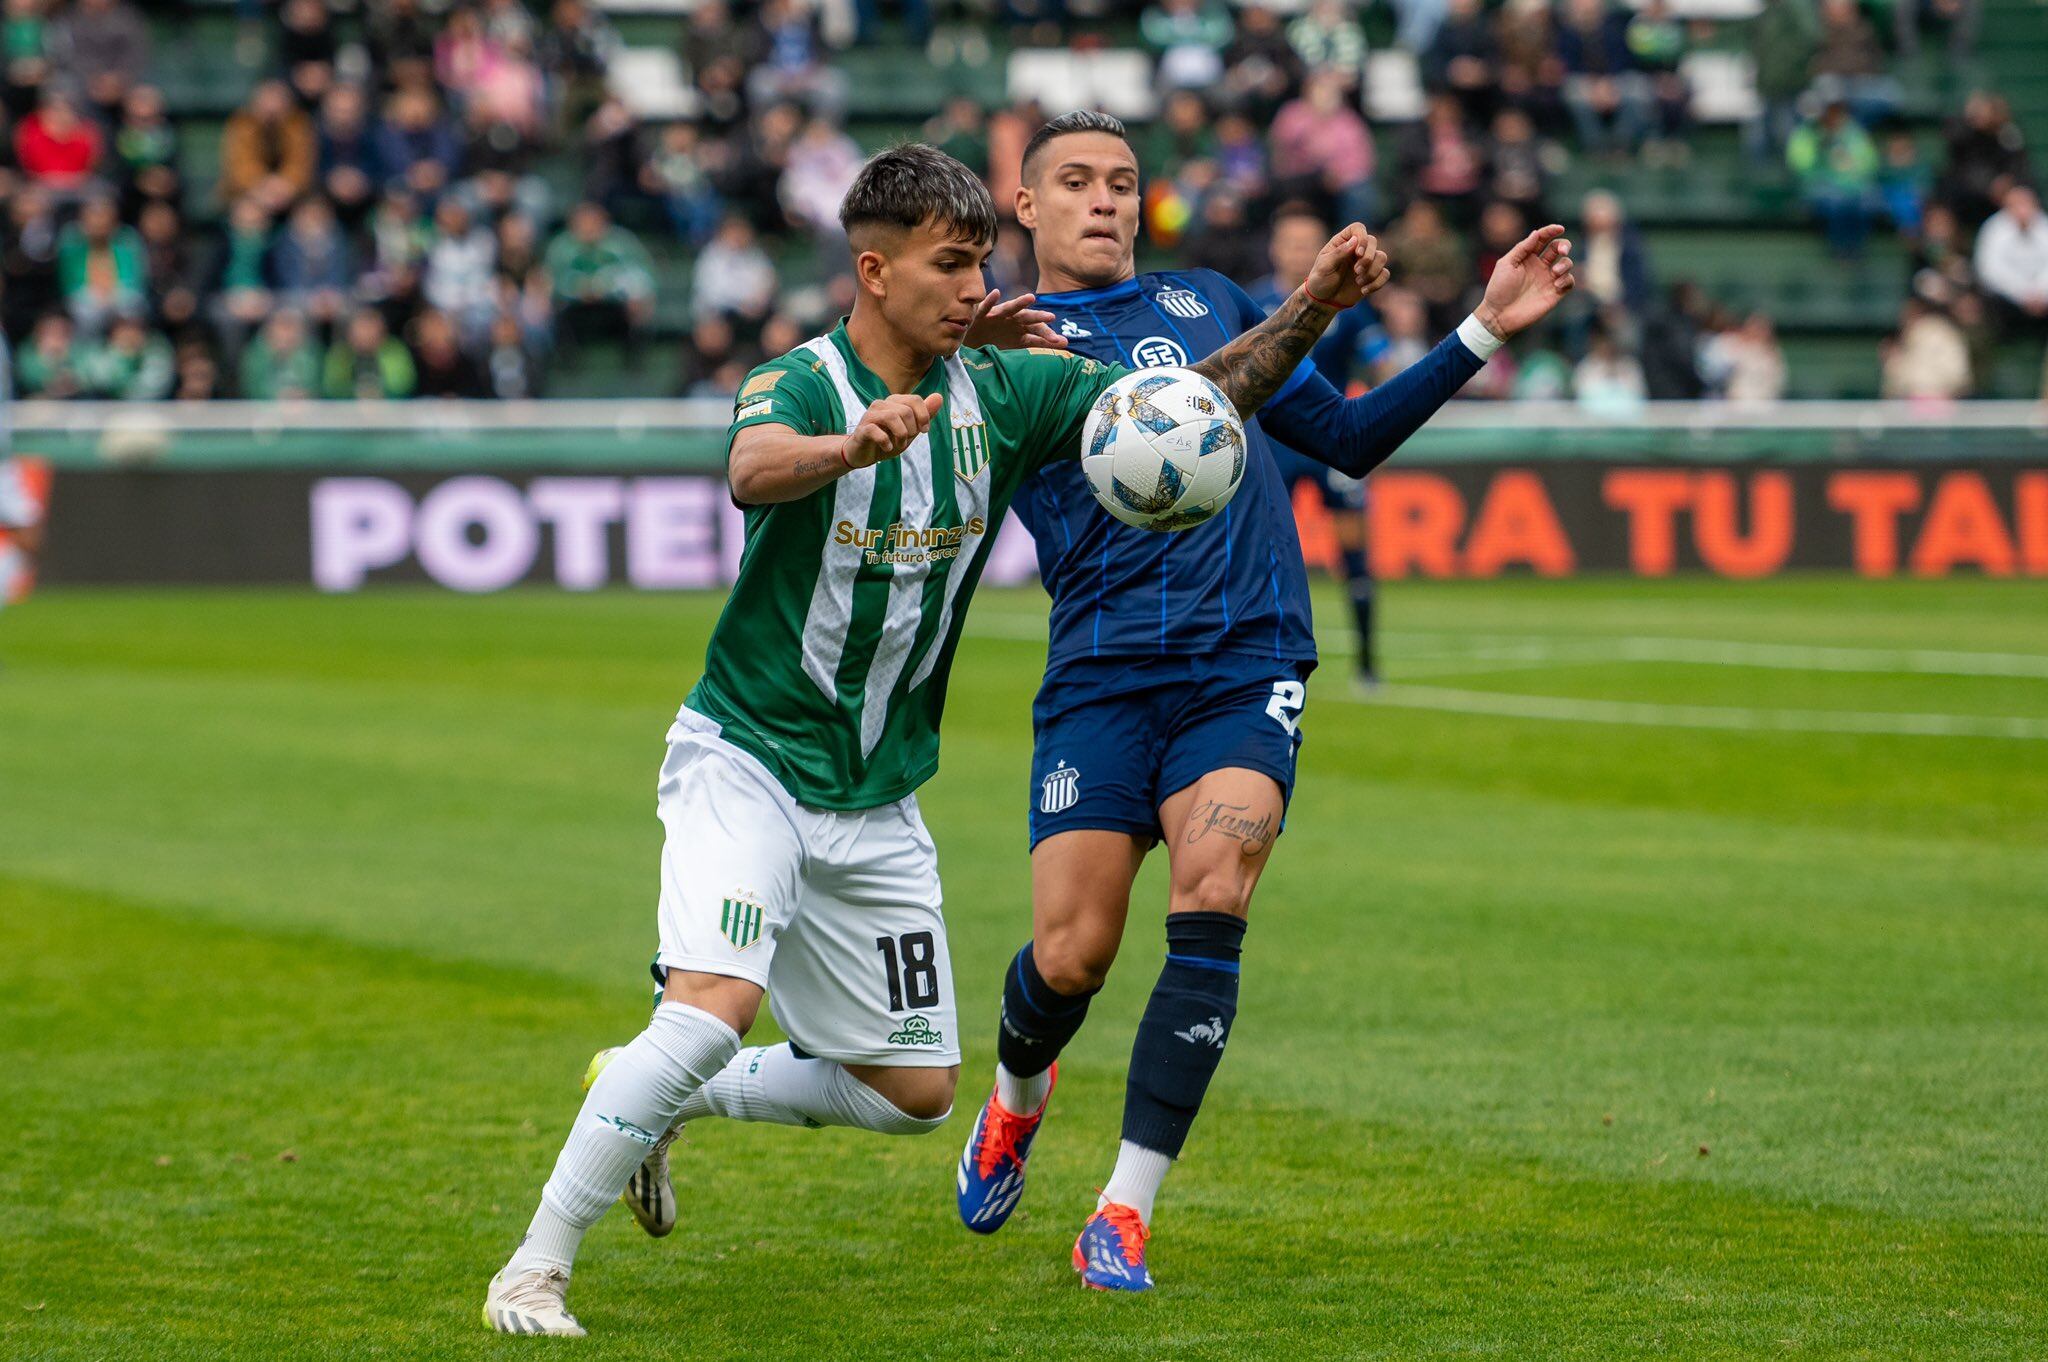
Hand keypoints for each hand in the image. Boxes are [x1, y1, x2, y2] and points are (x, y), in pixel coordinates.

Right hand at [842, 392, 943, 468]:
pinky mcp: (862, 429)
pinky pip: (876, 431)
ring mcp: (870, 415)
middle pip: (906, 411)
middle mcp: (882, 404)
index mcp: (894, 401)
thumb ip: (925, 414)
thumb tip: (939, 396)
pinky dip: (886, 442)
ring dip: (900, 435)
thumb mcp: (911, 429)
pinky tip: (887, 447)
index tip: (923, 431)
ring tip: (898, 445)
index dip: (924, 416)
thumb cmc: (888, 439)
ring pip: (892, 417)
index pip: (915, 400)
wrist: (865, 454)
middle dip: (911, 429)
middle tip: (906, 440)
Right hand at [964, 288, 1064, 349]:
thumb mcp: (1021, 342)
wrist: (974, 341)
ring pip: (1011, 308)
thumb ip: (1041, 342)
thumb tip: (1066, 342)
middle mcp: (1013, 319)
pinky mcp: (983, 315)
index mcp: (1022, 327)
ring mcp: (998, 315)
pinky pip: (987, 307)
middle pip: (1028, 318)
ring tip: (1031, 298)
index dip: (1048, 335)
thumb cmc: (1000, 339)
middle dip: (1039, 317)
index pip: (1038, 330)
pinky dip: (991, 300)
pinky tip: (996, 293)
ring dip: (1020, 303)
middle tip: (1051, 317)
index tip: (1060, 341)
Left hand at [1303, 223, 1390, 310]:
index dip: (1362, 237)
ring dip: (1373, 271)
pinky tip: (1364, 290)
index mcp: (1343, 241)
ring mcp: (1366, 261)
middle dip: (1368, 258)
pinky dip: (1377, 283)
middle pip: (1373, 241)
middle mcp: (1356, 248)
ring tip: (1359, 282)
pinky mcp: (1372, 275)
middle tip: (1356, 271)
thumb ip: (1338, 253)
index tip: (1358, 253)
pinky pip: (1385, 274)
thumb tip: (1354, 241)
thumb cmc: (1321, 280)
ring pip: (1382, 257)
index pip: (1358, 228)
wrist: (1324, 300)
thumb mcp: (1324, 266)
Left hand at [1474, 224, 1575, 339]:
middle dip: (1564, 245)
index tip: (1560, 228)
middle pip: (1558, 248)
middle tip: (1561, 251)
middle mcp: (1540, 266)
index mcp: (1527, 257)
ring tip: (1554, 272)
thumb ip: (1522, 248)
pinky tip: (1556, 284)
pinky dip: (1567, 279)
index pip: (1543, 239)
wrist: (1499, 315)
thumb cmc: (1499, 289)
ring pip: (1566, 263)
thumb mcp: (1506, 264)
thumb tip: (1536, 233)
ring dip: (1565, 264)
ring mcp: (1548, 280)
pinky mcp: (1554, 293)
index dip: (1552, 231)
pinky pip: (1569, 281)